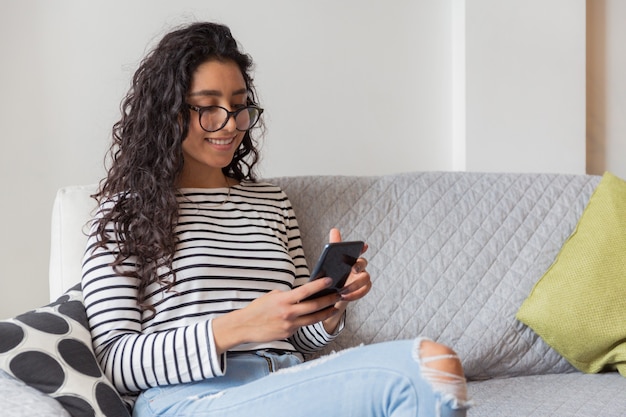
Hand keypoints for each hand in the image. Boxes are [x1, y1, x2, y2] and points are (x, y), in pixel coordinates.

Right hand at [212, 276, 341, 353]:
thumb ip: (289, 295)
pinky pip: (303, 326)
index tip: (330, 281)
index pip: (306, 291)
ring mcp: (289, 325)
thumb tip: (304, 293)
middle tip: (338, 295)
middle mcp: (288, 313)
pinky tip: (316, 315)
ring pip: (313, 319)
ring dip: (326, 312)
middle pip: (314, 306)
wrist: (245, 326)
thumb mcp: (273, 296)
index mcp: (283, 300)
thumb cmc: (258, 308)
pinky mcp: (289, 334)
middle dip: (329, 300)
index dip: (319, 285)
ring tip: (334, 307)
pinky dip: (310, 320)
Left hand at [323, 228, 370, 332]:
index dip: (362, 247)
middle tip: (353, 269)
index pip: (358, 250)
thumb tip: (335, 229)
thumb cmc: (329, 277)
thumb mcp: (327, 264)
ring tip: (342, 290)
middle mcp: (358, 267)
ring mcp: (361, 278)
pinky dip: (356, 294)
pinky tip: (345, 297)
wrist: (328, 296)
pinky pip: (364, 290)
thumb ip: (332, 249)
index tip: (363, 246)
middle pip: (363, 263)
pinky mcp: (362, 290)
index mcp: (350, 259)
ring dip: (355, 284)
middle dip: (359, 265)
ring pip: (366, 278)